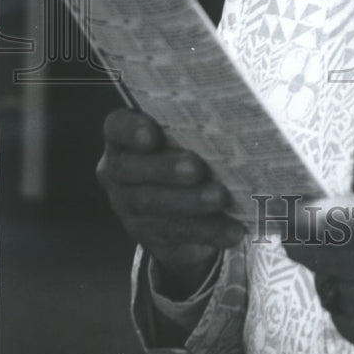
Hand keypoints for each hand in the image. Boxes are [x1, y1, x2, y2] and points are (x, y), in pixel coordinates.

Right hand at [96, 108, 244, 297]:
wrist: (179, 203)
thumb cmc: (186, 151)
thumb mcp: (183, 137)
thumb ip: (195, 128)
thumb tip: (237, 119)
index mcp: (124, 138)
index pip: (116, 127)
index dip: (131, 130)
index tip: (152, 135)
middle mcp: (118, 170)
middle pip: (131, 169)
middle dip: (165, 169)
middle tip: (196, 168)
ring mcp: (127, 204)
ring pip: (152, 205)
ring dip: (189, 202)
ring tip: (220, 198)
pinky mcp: (148, 234)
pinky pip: (176, 232)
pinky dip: (208, 231)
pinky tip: (233, 230)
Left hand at [282, 184, 353, 353]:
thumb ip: (351, 203)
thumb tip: (302, 211)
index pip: (310, 222)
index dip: (292, 217)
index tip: (288, 216)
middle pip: (306, 252)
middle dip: (310, 242)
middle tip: (327, 238)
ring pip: (323, 284)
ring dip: (336, 275)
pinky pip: (339, 314)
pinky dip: (350, 303)